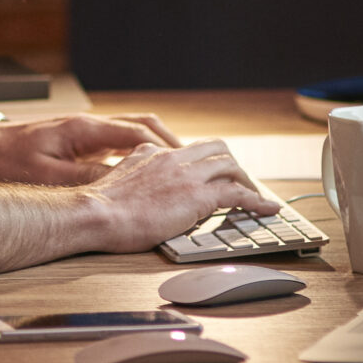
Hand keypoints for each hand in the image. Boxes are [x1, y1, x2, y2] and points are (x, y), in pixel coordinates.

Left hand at [0, 112, 189, 184]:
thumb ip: (86, 180)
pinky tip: (143, 172)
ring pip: (130, 132)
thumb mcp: (48, 177)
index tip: (186, 162)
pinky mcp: (75, 142)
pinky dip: (135, 153)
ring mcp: (82, 133)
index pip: (137, 131)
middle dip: (169, 142)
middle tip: (191, 162)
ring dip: (154, 146)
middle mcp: (87, 126)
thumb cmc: (6, 162)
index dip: (166, 147)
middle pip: (141, 126)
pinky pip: (115, 143)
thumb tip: (122, 185)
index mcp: (83, 129)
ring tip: (175, 167)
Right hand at [84, 139, 281, 251]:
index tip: (213, 174)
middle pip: (217, 148)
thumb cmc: (101, 206)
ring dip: (246, 181)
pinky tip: (267, 208)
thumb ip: (135, 170)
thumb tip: (142, 174)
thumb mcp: (117, 177)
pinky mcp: (198, 196)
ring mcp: (187, 175)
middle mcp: (173, 158)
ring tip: (255, 197)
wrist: (96, 214)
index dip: (207, 161)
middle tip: (239, 183)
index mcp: (152, 154)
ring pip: (231, 165)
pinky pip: (238, 193)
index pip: (188, 150)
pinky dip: (257, 200)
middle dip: (231, 164)